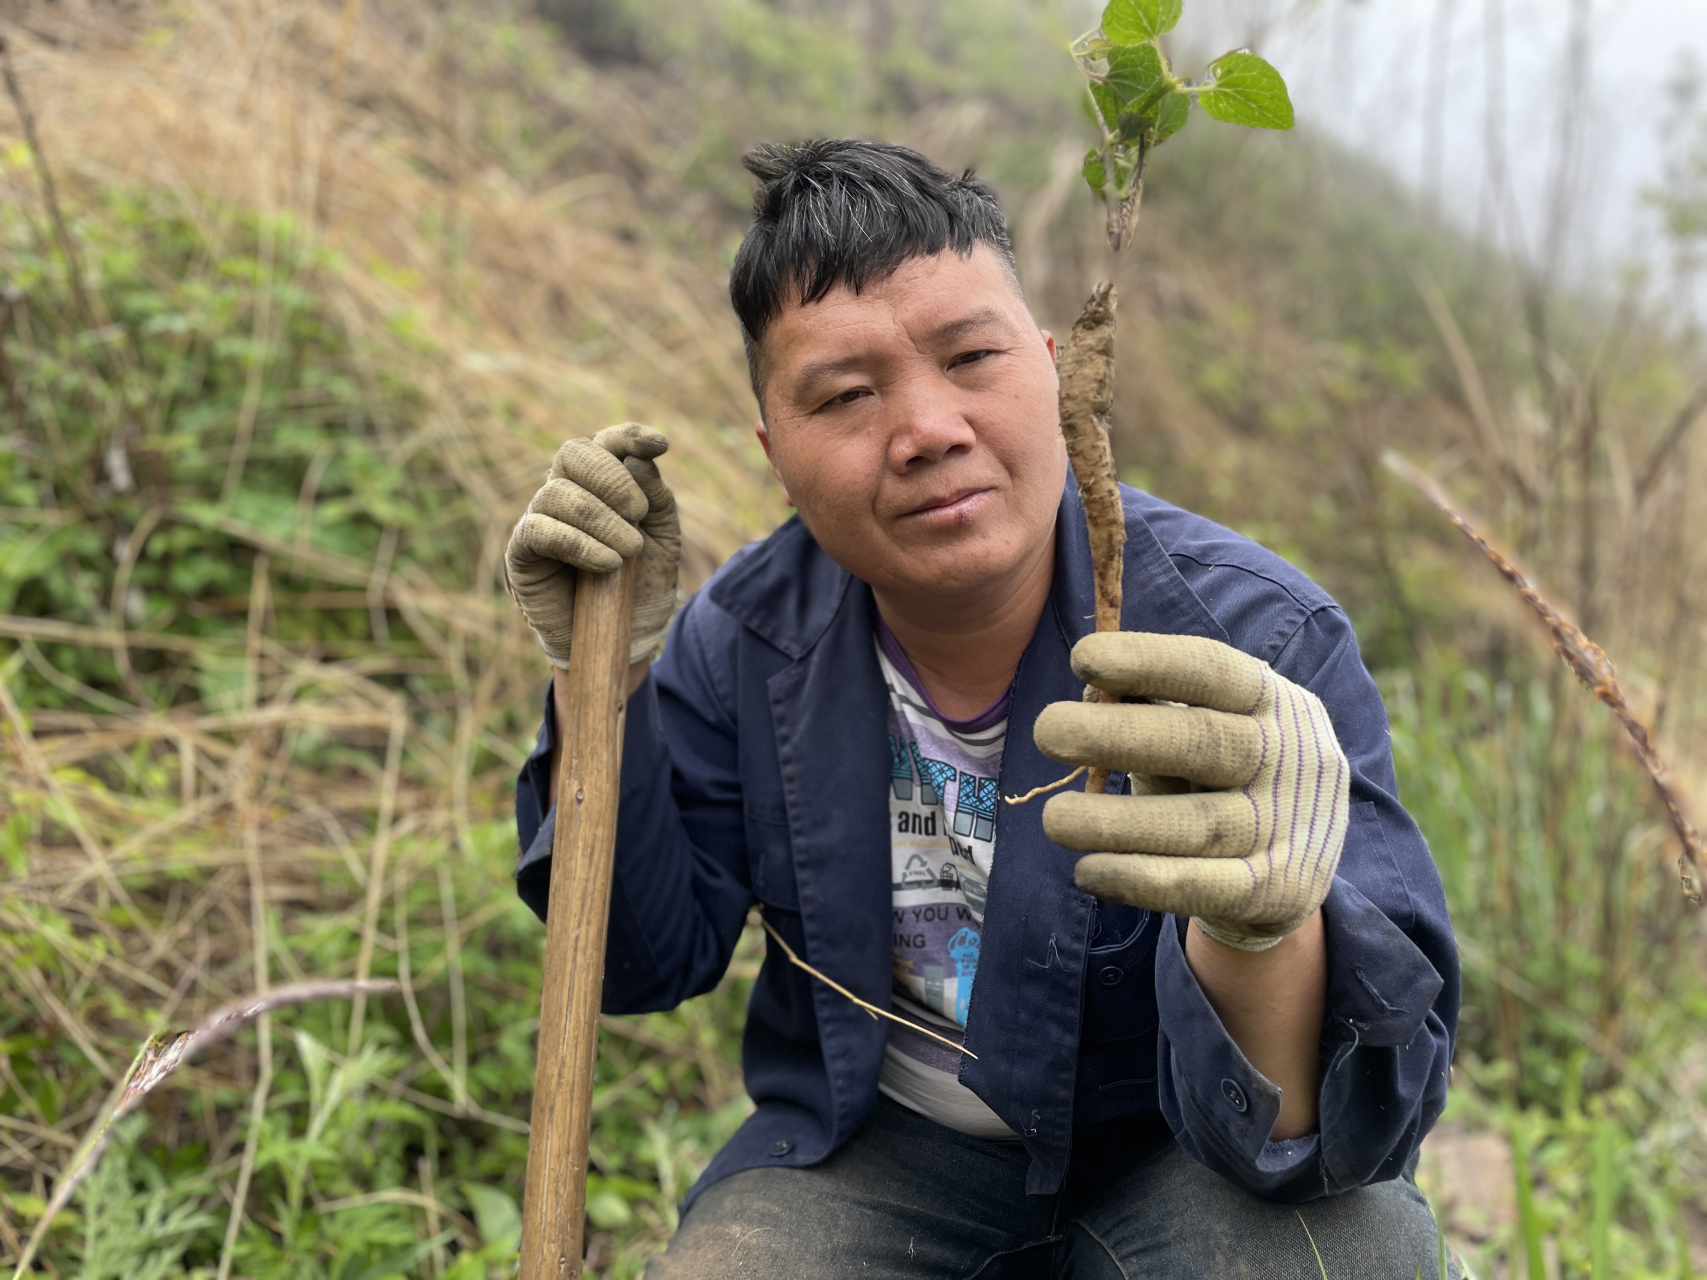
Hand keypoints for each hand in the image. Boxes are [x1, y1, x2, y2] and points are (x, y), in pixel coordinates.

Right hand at [503, 424, 680, 667]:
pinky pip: (540, 530)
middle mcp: (566, 493)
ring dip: (602, 519)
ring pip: (558, 492)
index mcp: (602, 484)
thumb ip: (657, 499)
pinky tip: (608, 563)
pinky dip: (578, 542)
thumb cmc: (641, 585)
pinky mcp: (522, 552)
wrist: (624, 638)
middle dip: (612, 477)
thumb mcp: (664, 540)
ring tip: (629, 552)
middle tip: (638, 514)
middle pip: (574, 453)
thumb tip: (639, 460)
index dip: (629, 436)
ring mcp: (541, 520)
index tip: (661, 445)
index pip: (606, 442)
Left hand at [1032, 632, 1348, 950]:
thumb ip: (1152, 706)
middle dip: (1119, 735)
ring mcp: (1287, 827)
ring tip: (1055, 819)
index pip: (1212, 670)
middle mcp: (1290, 758)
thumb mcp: (1204, 725)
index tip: (1081, 658)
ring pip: (1197, 823)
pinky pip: (1200, 887)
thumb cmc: (1226, 771)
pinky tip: (1087, 872)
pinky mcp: (1276, 891)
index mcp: (1272, 701)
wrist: (1302, 859)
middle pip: (1202, 742)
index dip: (1150, 661)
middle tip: (1047, 731)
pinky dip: (1138, 880)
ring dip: (1116, 822)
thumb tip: (1090, 693)